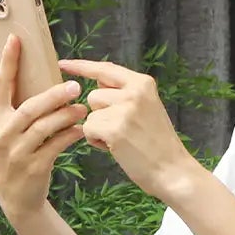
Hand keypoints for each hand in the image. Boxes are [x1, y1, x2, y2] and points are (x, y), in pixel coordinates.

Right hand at [0, 33, 88, 222]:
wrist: (15, 195)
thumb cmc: (15, 152)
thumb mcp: (4, 126)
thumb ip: (5, 98)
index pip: (1, 84)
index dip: (8, 61)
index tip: (16, 38)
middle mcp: (3, 132)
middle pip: (31, 108)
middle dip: (54, 95)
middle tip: (75, 86)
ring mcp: (17, 151)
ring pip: (45, 127)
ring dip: (66, 116)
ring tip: (82, 109)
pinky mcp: (34, 166)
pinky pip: (56, 146)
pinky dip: (70, 135)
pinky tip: (80, 129)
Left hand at [56, 55, 191, 199]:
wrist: (172, 170)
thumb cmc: (158, 144)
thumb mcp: (148, 107)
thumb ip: (125, 93)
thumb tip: (96, 85)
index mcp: (142, 83)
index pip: (105, 69)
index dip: (81, 67)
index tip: (63, 64)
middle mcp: (133, 91)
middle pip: (93, 95)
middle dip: (100, 114)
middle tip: (123, 130)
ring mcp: (124, 109)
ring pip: (90, 114)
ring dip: (99, 129)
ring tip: (122, 140)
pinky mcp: (114, 128)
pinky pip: (88, 129)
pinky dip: (97, 141)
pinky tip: (116, 148)